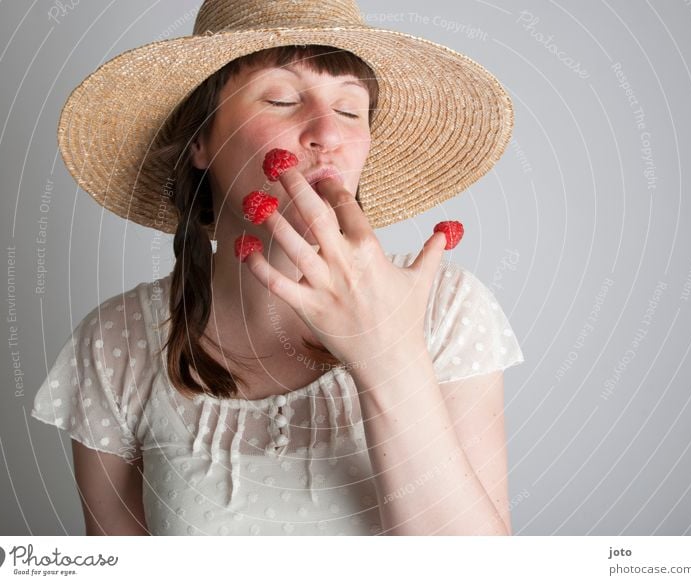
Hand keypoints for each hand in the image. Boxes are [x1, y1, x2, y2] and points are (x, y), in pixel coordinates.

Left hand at [238, 162, 449, 366]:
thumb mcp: (421, 281)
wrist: (390, 360)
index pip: (346, 207)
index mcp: (369, 250)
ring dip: (273, 219)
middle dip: (295, 187)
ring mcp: (324, 285)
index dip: (332, 188)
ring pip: (292, 244)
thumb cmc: (404, 320)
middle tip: (279, 165)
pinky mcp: (307, 307)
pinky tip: (243, 247)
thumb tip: (447, 233)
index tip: (322, 177)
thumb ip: (431, 253)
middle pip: (314, 215)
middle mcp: (344, 262)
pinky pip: (277, 283)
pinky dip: (258, 266)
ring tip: (256, 199)